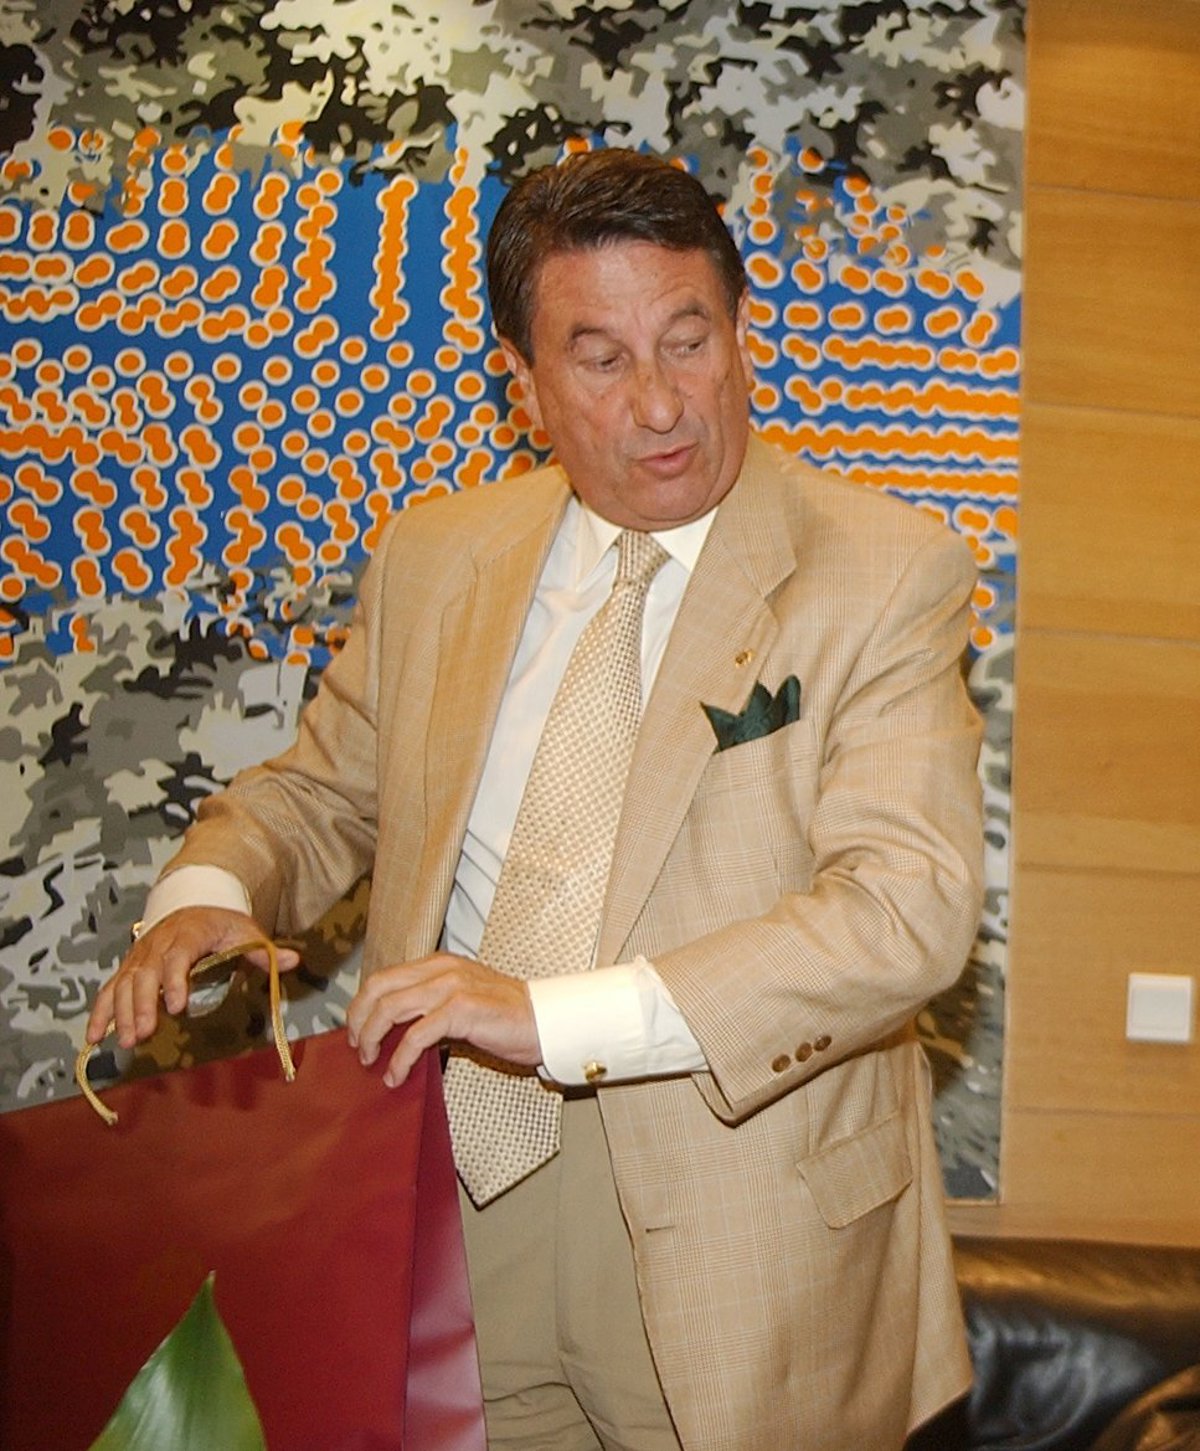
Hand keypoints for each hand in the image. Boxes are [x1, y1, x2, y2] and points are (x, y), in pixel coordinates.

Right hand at [86, 907, 299, 1048]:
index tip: (176, 1007)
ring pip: (125, 984)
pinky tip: (95, 1037)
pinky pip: (110, 989)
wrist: (192, 901)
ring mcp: (140, 957)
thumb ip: (264, 951)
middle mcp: (158, 945)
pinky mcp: (129, 969)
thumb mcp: (244, 931)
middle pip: (145, 975)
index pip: (178, 957)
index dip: (175, 981)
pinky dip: (100, 1012)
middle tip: (144, 1033)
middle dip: (142, 1005)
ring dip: (122, 1013)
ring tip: (127, 1041)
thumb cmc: (221, 922)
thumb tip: (293, 961)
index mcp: (188, 934)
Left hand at [346, 952, 540, 1088]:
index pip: (383, 977)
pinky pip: (415, 1035)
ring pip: (390, 1009)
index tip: (355, 1030)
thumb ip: (429, 1008)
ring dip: (372, 1039)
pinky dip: (399, 1059)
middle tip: (358, 1047)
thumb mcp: (460, 1002)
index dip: (361, 1004)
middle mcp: (441, 969)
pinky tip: (397, 1075)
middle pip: (378, 988)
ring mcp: (451, 987)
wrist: (544, 1021)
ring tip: (371, 1062)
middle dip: (358, 1020)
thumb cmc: (505, 1017)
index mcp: (438, 964)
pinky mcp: (461, 1010)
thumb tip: (394, 1033)